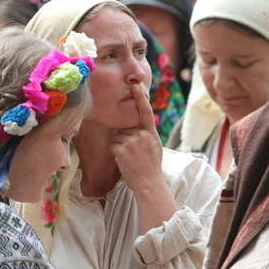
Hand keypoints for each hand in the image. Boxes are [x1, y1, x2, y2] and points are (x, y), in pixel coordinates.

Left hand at [111, 83, 177, 232]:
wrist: (149, 183)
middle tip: (134, 155)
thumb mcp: (155, 147)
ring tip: (130, 159)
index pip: (146, 112)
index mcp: (151, 133)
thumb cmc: (151, 167)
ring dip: (120, 147)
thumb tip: (138, 128)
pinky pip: (113, 146)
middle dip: (125, 139)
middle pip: (125, 129)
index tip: (136, 85)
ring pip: (118, 137)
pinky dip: (116, 154)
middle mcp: (142, 134)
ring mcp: (132, 141)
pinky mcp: (121, 149)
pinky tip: (124, 162)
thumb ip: (147, 135)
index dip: (140, 98)